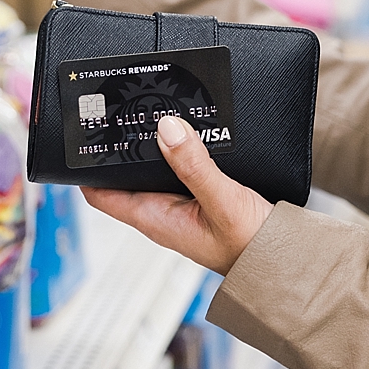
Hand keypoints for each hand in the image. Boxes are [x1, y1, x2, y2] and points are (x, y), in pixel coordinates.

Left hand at [83, 115, 274, 275]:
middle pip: (124, 175)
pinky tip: (183, 128)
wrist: (287, 259)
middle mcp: (162, 211)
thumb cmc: (252, 245)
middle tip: (116, 110)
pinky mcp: (200, 196)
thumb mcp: (222, 201)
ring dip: (149, 144)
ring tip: (146, 109)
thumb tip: (165, 129)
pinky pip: (178, 167)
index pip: (100, 194)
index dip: (85, 168)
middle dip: (118, 146)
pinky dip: (176, 148)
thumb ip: (194, 166)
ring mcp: (180, 204)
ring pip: (153, 168)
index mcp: (154, 219)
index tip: (82, 137)